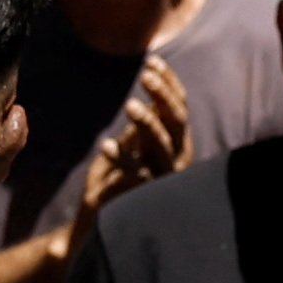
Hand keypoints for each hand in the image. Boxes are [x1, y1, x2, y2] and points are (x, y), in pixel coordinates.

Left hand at [81, 63, 190, 221]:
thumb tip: (151, 97)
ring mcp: (162, 177)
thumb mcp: (132, 146)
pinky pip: (135, 172)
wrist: (103, 220)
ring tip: (129, 105)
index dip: (170, 84)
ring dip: (147, 123)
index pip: (180, 107)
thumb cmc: (118, 179)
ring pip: (162, 144)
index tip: (153, 62)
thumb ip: (141, 126)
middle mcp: (176, 159)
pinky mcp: (143, 194)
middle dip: (164, 96)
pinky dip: (122, 157)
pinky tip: (106, 144)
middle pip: (177, 121)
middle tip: (145, 76)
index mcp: (176, 144)